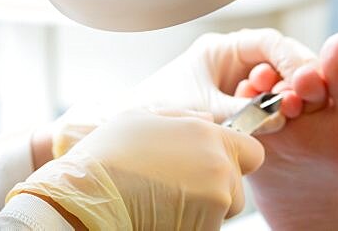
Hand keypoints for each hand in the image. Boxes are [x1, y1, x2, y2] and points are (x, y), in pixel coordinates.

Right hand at [10, 109, 264, 230]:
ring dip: (204, 210)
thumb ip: (183, 118)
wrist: (86, 198)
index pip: (251, 151)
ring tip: (165, 202)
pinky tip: (162, 216)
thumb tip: (207, 119)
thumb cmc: (106, 157)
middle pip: (239, 186)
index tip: (216, 168)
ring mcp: (215, 199)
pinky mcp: (206, 227)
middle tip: (180, 189)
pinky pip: (208, 227)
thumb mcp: (141, 119)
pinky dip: (191, 225)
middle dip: (218, 190)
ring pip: (224, 211)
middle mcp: (218, 164)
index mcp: (206, 134)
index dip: (235, 161)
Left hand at [53, 28, 318, 156]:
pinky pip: (266, 107)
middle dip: (296, 80)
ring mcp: (236, 87)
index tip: (307, 79)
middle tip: (307, 99)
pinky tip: (279, 124)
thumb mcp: (204, 110)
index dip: (292, 57)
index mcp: (221, 49)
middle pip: (279, 63)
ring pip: (276, 86)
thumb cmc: (155, 112)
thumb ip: (243, 113)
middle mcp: (232, 64)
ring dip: (287, 98)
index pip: (269, 42)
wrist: (128, 134)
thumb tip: (280, 116)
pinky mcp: (237, 110)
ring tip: (291, 113)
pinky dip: (276, 115)